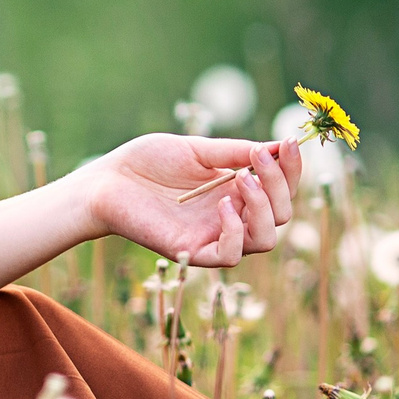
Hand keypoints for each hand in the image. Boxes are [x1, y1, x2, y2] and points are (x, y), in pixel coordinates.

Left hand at [78, 135, 301, 267]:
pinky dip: (235, 232)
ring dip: (263, 209)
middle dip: (280, 185)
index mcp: (236, 191)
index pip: (281, 189)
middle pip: (280, 215)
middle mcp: (231, 216)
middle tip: (257, 158)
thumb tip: (279, 146)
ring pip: (264, 239)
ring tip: (242, 180)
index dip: (292, 169)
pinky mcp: (192, 251)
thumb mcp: (197, 150)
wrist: (106, 180)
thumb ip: (235, 152)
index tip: (290, 142)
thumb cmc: (147, 163)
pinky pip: (229, 255)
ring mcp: (213, 236)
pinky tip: (222, 205)